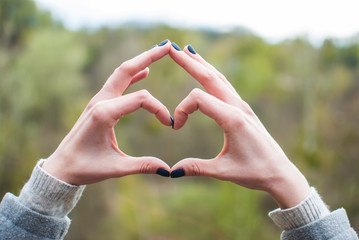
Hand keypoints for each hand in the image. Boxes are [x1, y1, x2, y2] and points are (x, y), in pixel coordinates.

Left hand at [42, 40, 172, 184]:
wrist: (61, 167)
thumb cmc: (86, 167)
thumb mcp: (116, 167)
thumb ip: (142, 165)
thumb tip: (169, 170)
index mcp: (104, 113)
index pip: (141, 99)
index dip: (159, 110)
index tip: (169, 125)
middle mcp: (100, 101)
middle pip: (126, 70)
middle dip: (148, 56)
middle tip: (167, 46)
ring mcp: (98, 100)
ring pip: (121, 73)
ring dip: (140, 61)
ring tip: (158, 51)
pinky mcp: (99, 104)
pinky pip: (117, 83)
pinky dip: (132, 75)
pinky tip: (144, 71)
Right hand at [169, 43, 309, 208]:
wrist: (280, 173)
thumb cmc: (255, 172)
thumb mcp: (224, 171)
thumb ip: (197, 167)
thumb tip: (171, 171)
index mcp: (233, 118)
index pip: (199, 99)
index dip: (182, 110)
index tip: (176, 127)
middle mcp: (238, 107)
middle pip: (210, 77)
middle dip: (190, 62)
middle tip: (172, 48)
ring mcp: (242, 106)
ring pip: (219, 79)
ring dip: (202, 64)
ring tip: (189, 51)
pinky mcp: (243, 110)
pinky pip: (225, 86)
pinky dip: (213, 75)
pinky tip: (208, 73)